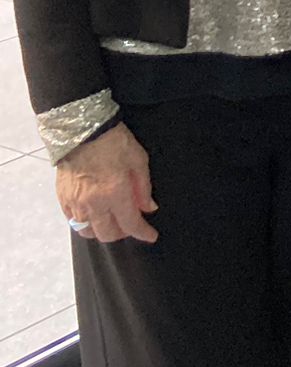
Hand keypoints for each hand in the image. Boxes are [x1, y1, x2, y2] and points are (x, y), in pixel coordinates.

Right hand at [55, 123, 157, 243]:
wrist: (83, 130)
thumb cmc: (115, 142)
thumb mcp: (139, 160)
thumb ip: (143, 188)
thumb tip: (149, 208)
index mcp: (115, 194)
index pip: (130, 224)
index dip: (143, 233)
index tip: (151, 236)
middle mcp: (94, 204)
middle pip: (107, 234)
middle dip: (123, 233)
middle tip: (131, 224)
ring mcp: (75, 203)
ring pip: (88, 231)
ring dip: (102, 230)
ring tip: (112, 220)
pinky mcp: (63, 199)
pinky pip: (73, 221)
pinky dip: (85, 223)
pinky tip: (94, 214)